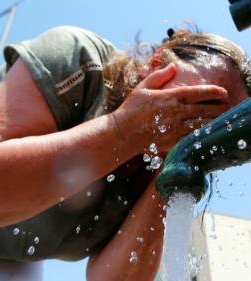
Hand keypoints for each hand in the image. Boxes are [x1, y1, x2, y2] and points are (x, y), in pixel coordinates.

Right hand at [111, 64, 229, 154]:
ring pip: (200, 125)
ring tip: (222, 120)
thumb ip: (159, 76)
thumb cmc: (131, 109)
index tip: (223, 92)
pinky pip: (191, 138)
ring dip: (213, 122)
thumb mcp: (143, 87)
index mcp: (170, 97)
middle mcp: (175, 112)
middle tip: (228, 108)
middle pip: (203, 110)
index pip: (197, 92)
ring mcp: (174, 128)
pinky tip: (207, 134)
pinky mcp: (171, 141)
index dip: (213, 92)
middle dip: (218, 109)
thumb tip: (173, 67)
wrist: (122, 132)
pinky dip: (201, 135)